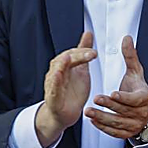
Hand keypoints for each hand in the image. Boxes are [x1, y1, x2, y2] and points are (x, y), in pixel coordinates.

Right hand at [35, 31, 95, 146]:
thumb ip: (83, 51)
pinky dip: (55, 81)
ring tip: (69, 58)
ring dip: (62, 65)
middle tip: (91, 54)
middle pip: (64, 60)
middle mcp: (57, 74)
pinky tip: (58, 74)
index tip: (94, 52)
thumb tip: (88, 34)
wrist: (65, 113)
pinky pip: (52, 88)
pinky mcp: (53, 98)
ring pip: (56, 72)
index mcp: (65, 67)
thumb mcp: (81, 69)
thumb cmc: (72, 91)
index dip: (82, 51)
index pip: (72, 54)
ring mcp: (53, 85)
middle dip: (77, 56)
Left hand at [86, 35, 147, 139]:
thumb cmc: (137, 88)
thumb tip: (126, 39)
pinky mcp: (127, 132)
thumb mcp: (135, 71)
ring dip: (102, 117)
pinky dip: (103, 127)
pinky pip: (115, 132)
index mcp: (144, 96)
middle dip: (109, 105)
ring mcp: (134, 123)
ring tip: (89, 111)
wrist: (144, 109)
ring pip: (118, 122)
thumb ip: (130, 56)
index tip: (113, 93)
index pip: (136, 98)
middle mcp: (141, 111)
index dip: (124, 97)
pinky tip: (94, 121)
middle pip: (124, 110)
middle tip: (95, 99)